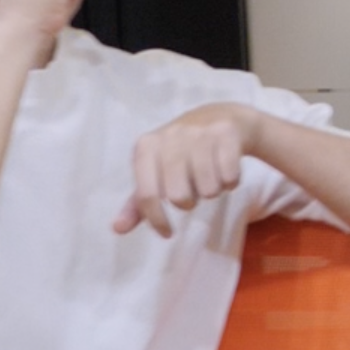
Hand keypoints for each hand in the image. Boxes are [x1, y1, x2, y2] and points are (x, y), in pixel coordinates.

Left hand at [113, 101, 259, 237]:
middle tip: (192, 190)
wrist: (219, 116)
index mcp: (146, 146)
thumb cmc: (181, 151)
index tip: (167, 233)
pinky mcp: (227, 133)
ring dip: (212, 191)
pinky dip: (230, 182)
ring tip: (210, 177)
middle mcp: (171, 136)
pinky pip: (230, 178)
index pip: (146, 195)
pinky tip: (225, 169)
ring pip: (208, 190)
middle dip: (189, 202)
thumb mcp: (155, 170)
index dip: (157, 219)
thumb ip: (138, 202)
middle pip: (179, 197)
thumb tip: (118, 229)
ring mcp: (200, 133)